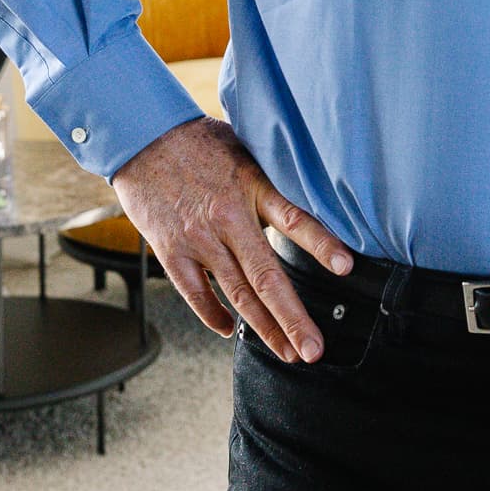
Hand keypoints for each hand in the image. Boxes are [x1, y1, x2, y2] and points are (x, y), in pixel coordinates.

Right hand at [109, 116, 351, 364]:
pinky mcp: (172, 252)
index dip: (322, 244)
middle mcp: (228, 218)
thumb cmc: (200, 141)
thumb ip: (274, 179)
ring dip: (264, 328)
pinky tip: (231, 331)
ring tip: (288, 352)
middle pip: (266, 277)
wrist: (143, 138)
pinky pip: (196, 294)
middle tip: (314, 350)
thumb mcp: (247, 149)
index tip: (346, 268)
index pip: (295, 219)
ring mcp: (198, 240)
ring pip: (237, 294)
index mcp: (253, 187)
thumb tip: (312, 196)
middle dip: (292, 319)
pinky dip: (214, 316)